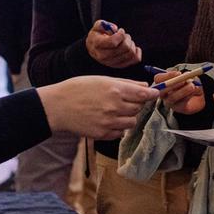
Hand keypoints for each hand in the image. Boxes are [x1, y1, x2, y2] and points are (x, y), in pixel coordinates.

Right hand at [38, 75, 158, 139]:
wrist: (58, 106)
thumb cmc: (78, 89)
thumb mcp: (101, 80)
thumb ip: (125, 84)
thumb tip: (145, 87)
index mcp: (115, 90)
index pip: (143, 95)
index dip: (152, 95)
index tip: (156, 94)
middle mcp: (114, 107)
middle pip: (138, 108)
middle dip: (136, 104)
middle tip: (125, 100)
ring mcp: (109, 122)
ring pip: (132, 122)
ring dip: (128, 117)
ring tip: (115, 111)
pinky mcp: (103, 134)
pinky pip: (120, 132)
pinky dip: (118, 127)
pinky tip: (107, 120)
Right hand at [85, 19, 141, 68]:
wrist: (94, 48)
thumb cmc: (98, 35)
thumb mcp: (97, 26)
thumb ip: (103, 24)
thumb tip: (114, 28)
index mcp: (97, 45)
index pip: (113, 42)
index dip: (121, 34)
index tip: (120, 31)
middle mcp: (103, 56)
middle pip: (125, 47)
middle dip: (127, 38)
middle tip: (124, 35)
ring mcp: (112, 63)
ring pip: (131, 53)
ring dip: (131, 44)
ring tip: (126, 41)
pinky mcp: (120, 65)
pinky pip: (136, 59)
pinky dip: (137, 51)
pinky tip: (132, 46)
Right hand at [158, 71, 206, 115]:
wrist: (197, 97)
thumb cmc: (189, 84)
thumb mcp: (189, 77)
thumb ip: (187, 76)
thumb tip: (188, 75)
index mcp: (162, 83)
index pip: (159, 79)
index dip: (168, 75)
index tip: (179, 73)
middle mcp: (163, 93)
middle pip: (162, 90)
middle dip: (173, 84)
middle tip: (184, 81)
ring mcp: (169, 102)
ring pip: (172, 97)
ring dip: (183, 90)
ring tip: (192, 86)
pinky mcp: (177, 108)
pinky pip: (181, 103)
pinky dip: (188, 96)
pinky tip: (194, 92)